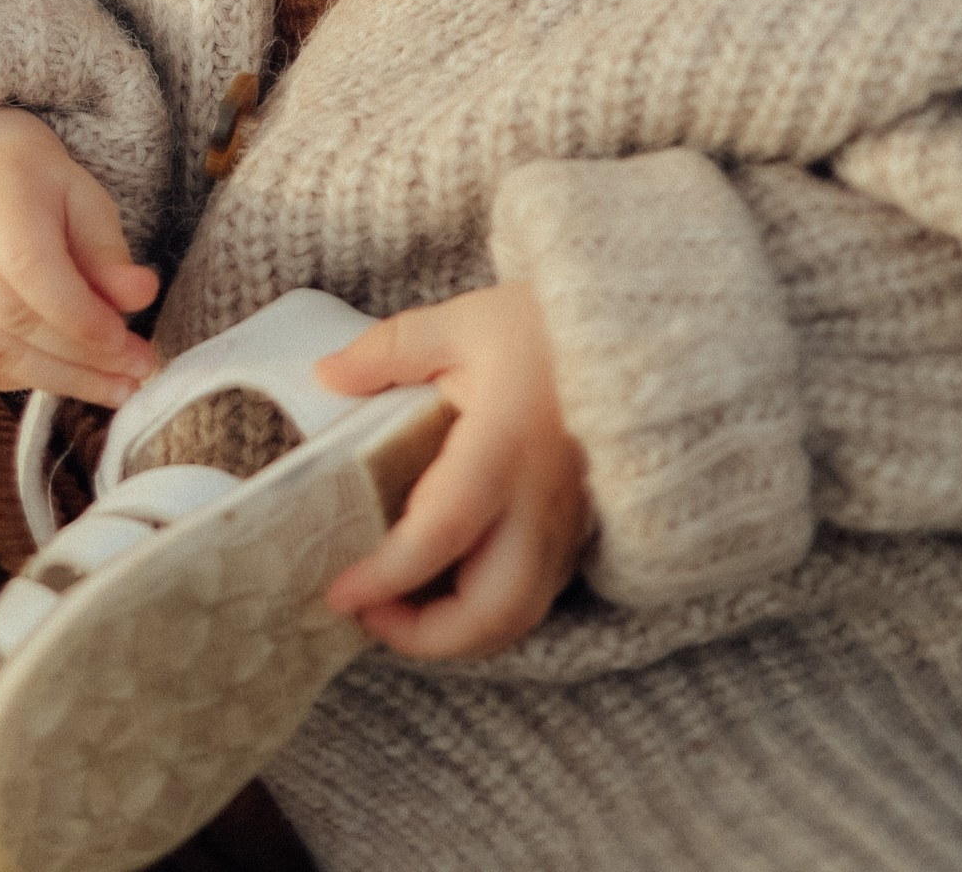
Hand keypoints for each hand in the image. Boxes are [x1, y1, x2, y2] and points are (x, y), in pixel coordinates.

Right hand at [0, 108, 157, 403]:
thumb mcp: (85, 202)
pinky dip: (33, 381)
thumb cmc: (42, 193)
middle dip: (83, 355)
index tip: (128, 341)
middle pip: (13, 317)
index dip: (80, 314)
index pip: (30, 267)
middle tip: (137, 370)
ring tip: (117, 386)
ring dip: (64, 379)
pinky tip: (75, 380)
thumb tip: (140, 295)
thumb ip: (109, 252)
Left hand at [315, 284, 588, 659]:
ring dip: (458, 634)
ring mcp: (568, 525)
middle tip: (367, 615)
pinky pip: (538, 598)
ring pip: (519, 617)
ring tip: (399, 609)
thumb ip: (386, 351)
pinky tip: (449, 589)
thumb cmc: (541, 327)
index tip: (337, 594)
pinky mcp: (582, 533)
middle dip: (424, 637)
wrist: (636, 334)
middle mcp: (541, 503)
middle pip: (491, 610)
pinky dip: (489, 614)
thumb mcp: (457, 324)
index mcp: (502, 448)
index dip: (385, 578)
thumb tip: (326, 375)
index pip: (439, 536)